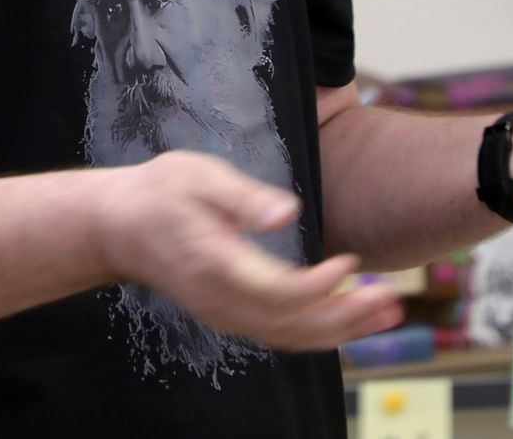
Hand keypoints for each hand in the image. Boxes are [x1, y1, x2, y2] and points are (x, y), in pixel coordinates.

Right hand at [95, 150, 403, 351]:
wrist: (119, 227)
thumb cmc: (160, 192)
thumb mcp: (196, 175)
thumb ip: (241, 196)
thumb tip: (286, 213)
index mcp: (215, 264)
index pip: (277, 292)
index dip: (320, 286)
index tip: (352, 261)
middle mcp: (221, 300)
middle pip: (293, 325)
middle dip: (347, 317)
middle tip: (393, 300)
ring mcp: (225, 314)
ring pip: (290, 337)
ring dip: (343, 329)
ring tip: (388, 312)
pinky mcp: (231, 315)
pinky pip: (281, 334)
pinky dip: (320, 330)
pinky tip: (350, 316)